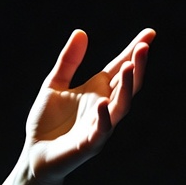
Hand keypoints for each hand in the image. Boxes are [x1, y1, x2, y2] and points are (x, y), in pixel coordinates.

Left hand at [24, 28, 154, 184]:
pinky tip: (103, 102)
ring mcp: (100, 125)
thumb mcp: (54, 84)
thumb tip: (81, 32)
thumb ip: (68, 61)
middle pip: (127, 84)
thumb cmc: (47, 120)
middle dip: (136, 66)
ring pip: (121, 106)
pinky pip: (102, 130)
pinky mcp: (90, 144)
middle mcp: (104, 106)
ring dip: (127, 87)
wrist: (36, 152)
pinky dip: (104, 116)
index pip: (120, 68)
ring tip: (129, 66)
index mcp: (97, 90)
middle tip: (144, 46)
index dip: (133, 51)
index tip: (149, 33)